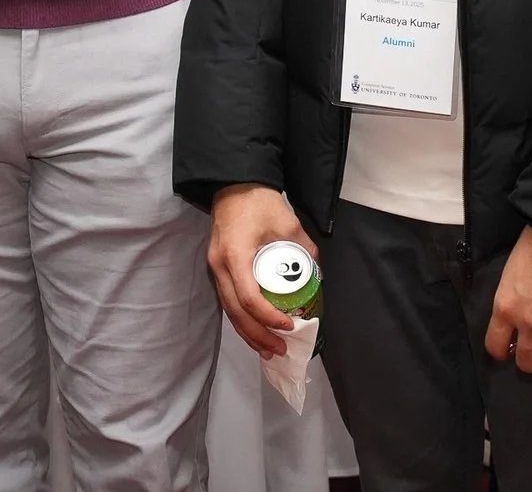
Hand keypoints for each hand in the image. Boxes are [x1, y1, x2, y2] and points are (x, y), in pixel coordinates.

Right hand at [209, 184, 312, 358]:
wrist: (234, 182)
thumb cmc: (259, 201)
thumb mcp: (288, 223)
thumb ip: (305, 248)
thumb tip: (317, 274)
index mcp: (236, 255)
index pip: (249, 297)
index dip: (268, 317)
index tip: (289, 325)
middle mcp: (220, 266)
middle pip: (235, 312)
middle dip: (258, 335)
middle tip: (280, 350)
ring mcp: (214, 267)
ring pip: (228, 310)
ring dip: (248, 332)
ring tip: (268, 349)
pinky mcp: (216, 267)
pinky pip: (227, 300)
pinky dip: (241, 318)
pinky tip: (255, 329)